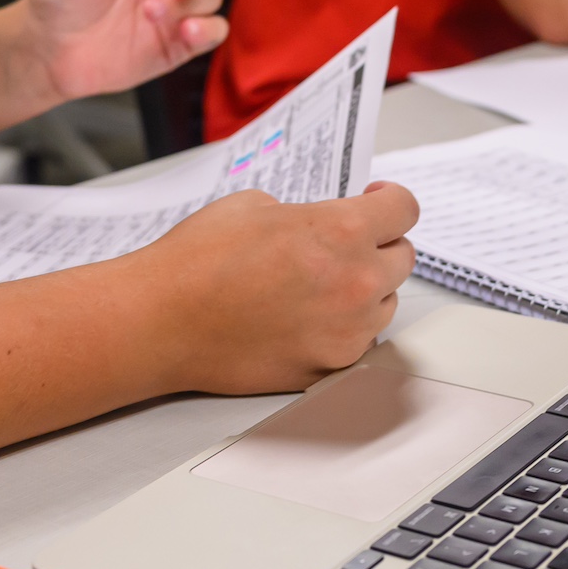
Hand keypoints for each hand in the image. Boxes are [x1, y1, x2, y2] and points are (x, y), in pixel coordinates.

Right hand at [135, 182, 418, 394]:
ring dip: (365, 290)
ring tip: (320, 285)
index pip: (405, 210)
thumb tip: (324, 226)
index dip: (390, 203)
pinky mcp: (328, 366)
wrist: (162, 320)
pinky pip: (359, 342)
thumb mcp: (255, 204)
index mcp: (341, 231)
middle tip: (346, 246)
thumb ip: (307, 214)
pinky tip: (309, 318)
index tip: (379, 204)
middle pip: (402, 258)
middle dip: (378, 246)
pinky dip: (343, 328)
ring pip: (385, 304)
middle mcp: (355, 283)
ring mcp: (346, 331)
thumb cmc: (197, 262)